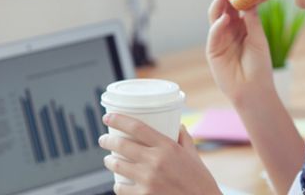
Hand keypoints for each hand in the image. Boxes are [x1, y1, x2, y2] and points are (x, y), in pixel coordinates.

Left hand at [98, 114, 220, 194]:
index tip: (108, 117)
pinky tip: (118, 184)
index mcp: (168, 147)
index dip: (119, 119)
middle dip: (107, 140)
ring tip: (109, 160)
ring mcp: (148, 180)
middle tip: (103, 140)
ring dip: (109, 161)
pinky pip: (122, 189)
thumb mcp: (194, 156)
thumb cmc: (201, 182)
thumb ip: (184, 139)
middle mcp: (156, 161)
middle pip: (122, 145)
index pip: (137, 127)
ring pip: (118, 165)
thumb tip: (178, 125)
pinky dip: (118, 185)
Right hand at [206, 0, 274, 101]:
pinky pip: (213, 35)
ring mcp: (220, 40)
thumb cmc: (259, 66)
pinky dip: (218, 26)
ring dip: (219, 6)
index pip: (237, 6)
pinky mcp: (213, 51)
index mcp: (242, 26)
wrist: (254, 90)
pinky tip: (225, 19)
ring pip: (215, 18)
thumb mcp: (258, 39)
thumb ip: (251, 20)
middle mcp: (229, 31)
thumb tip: (249, 0)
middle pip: (224, 9)